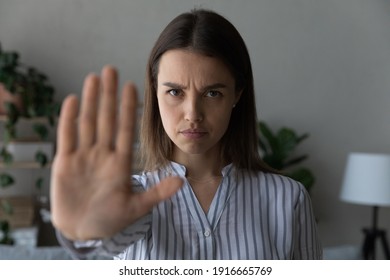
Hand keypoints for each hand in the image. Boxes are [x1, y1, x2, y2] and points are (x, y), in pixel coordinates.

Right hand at [50, 66, 182, 240]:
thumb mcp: (135, 208)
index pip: (125, 129)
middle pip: (106, 119)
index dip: (128, 108)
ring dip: (89, 100)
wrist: (83, 231)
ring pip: (87, 122)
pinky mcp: (64, 163)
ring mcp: (83, 157)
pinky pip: (67, 137)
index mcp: (120, 163)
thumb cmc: (110, 220)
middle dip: (108, 95)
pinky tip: (72, 99)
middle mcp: (102, 155)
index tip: (132, 86)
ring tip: (93, 78)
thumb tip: (182, 182)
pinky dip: (68, 119)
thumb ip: (156, 194)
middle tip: (111, 69)